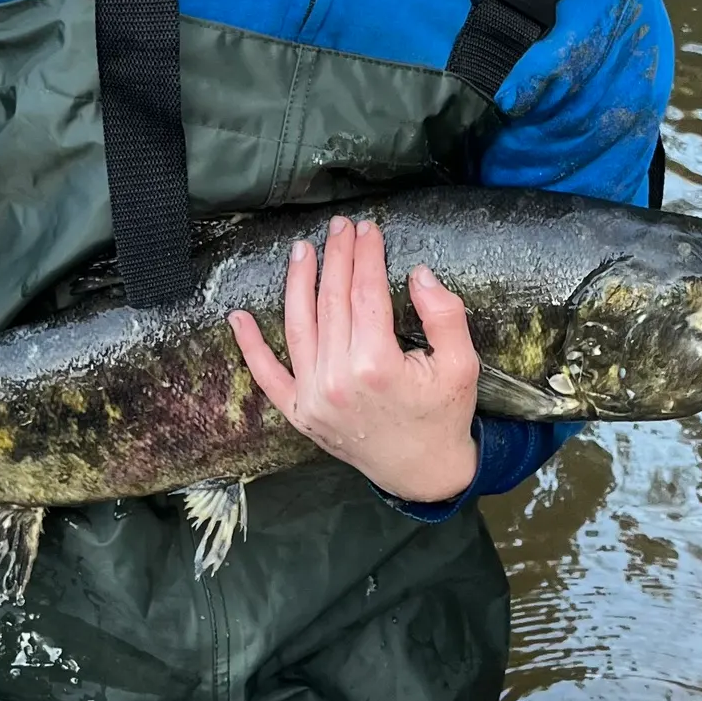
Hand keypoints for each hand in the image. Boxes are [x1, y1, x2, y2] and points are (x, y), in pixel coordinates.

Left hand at [229, 216, 479, 502]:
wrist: (424, 473)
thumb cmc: (443, 417)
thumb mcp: (462, 365)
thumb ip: (444, 315)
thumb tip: (418, 274)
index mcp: (376, 366)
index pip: (364, 293)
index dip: (365, 256)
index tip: (368, 229)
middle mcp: (337, 380)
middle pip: (330, 302)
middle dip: (335, 258)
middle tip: (340, 227)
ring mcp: (313, 398)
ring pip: (298, 326)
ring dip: (297, 283)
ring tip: (302, 250)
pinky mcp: (300, 413)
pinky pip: (267, 376)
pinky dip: (250, 347)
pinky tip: (239, 317)